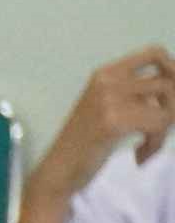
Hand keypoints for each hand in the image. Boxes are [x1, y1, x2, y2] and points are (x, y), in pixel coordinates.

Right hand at [38, 45, 174, 201]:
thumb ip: (132, 92)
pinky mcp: (114, 122)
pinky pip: (157, 124)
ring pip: (167, 105)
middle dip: (173, 108)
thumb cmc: (83, 142)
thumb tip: (172, 86)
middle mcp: (108, 81)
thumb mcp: (104, 106)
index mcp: (105, 73)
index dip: (172, 69)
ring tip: (150, 143)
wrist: (58, 169)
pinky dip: (155, 143)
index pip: (154, 53)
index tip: (169, 94)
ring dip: (165, 128)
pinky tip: (141, 155)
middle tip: (160, 128)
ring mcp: (110, 100)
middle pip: (168, 83)